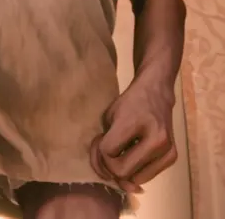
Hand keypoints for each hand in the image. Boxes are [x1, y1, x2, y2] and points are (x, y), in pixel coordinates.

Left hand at [90, 73, 177, 193]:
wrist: (156, 92)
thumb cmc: (129, 102)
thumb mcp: (109, 116)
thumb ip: (104, 145)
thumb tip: (109, 176)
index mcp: (135, 122)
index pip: (109, 152)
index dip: (99, 152)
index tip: (100, 141)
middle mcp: (155, 138)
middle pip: (122, 171)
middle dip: (109, 166)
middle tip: (107, 154)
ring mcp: (167, 149)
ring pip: (135, 179)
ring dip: (123, 171)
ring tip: (121, 153)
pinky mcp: (173, 156)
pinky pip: (146, 176)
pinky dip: (136, 171)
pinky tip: (134, 156)